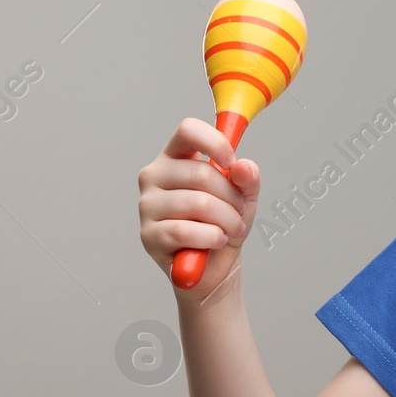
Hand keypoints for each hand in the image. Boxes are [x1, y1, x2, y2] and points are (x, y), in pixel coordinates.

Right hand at [137, 118, 263, 301]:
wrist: (216, 265)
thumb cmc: (224, 222)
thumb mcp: (245, 196)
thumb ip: (248, 178)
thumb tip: (242, 167)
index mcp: (176, 157)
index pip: (188, 130)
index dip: (214, 143)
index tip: (232, 163)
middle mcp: (154, 176)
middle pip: (200, 173)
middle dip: (232, 197)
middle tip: (240, 212)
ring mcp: (147, 205)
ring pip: (197, 204)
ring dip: (227, 220)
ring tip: (232, 229)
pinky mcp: (148, 234)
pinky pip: (186, 231)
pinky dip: (211, 238)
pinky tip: (216, 241)